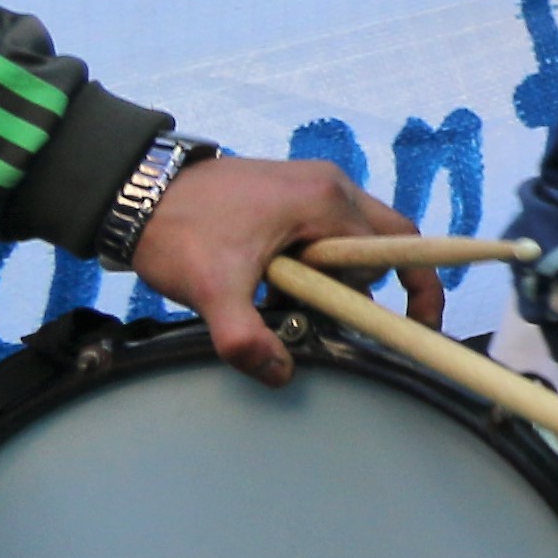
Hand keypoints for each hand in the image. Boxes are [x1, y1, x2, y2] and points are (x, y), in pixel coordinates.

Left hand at [134, 154, 414, 385]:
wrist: (136, 191)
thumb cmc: (181, 231)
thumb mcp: (212, 291)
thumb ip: (246, 338)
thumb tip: (281, 374)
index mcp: (327, 202)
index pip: (395, 250)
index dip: (417, 289)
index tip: (421, 326)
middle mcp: (332, 185)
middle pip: (384, 242)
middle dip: (367, 287)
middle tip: (335, 322)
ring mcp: (312, 182)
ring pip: (353, 238)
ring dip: (336, 277)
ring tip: (291, 304)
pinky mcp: (291, 190)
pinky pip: (327, 230)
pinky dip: (316, 262)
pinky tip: (279, 284)